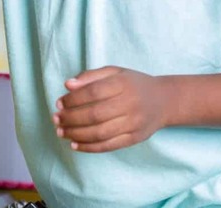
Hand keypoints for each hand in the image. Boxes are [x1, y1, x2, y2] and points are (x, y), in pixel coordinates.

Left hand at [52, 66, 170, 151]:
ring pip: (100, 132)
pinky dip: (90, 147)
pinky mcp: (135, 138)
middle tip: (56, 119)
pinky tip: (76, 145)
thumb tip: (68, 85)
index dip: (73, 99)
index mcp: (123, 83)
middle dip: (71, 119)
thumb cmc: (133, 84)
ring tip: (62, 132)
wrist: (164, 101)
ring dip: (77, 134)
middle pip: (95, 114)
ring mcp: (134, 123)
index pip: (93, 92)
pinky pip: (109, 145)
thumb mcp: (115, 72)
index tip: (59, 103)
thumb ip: (91, 76)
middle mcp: (130, 103)